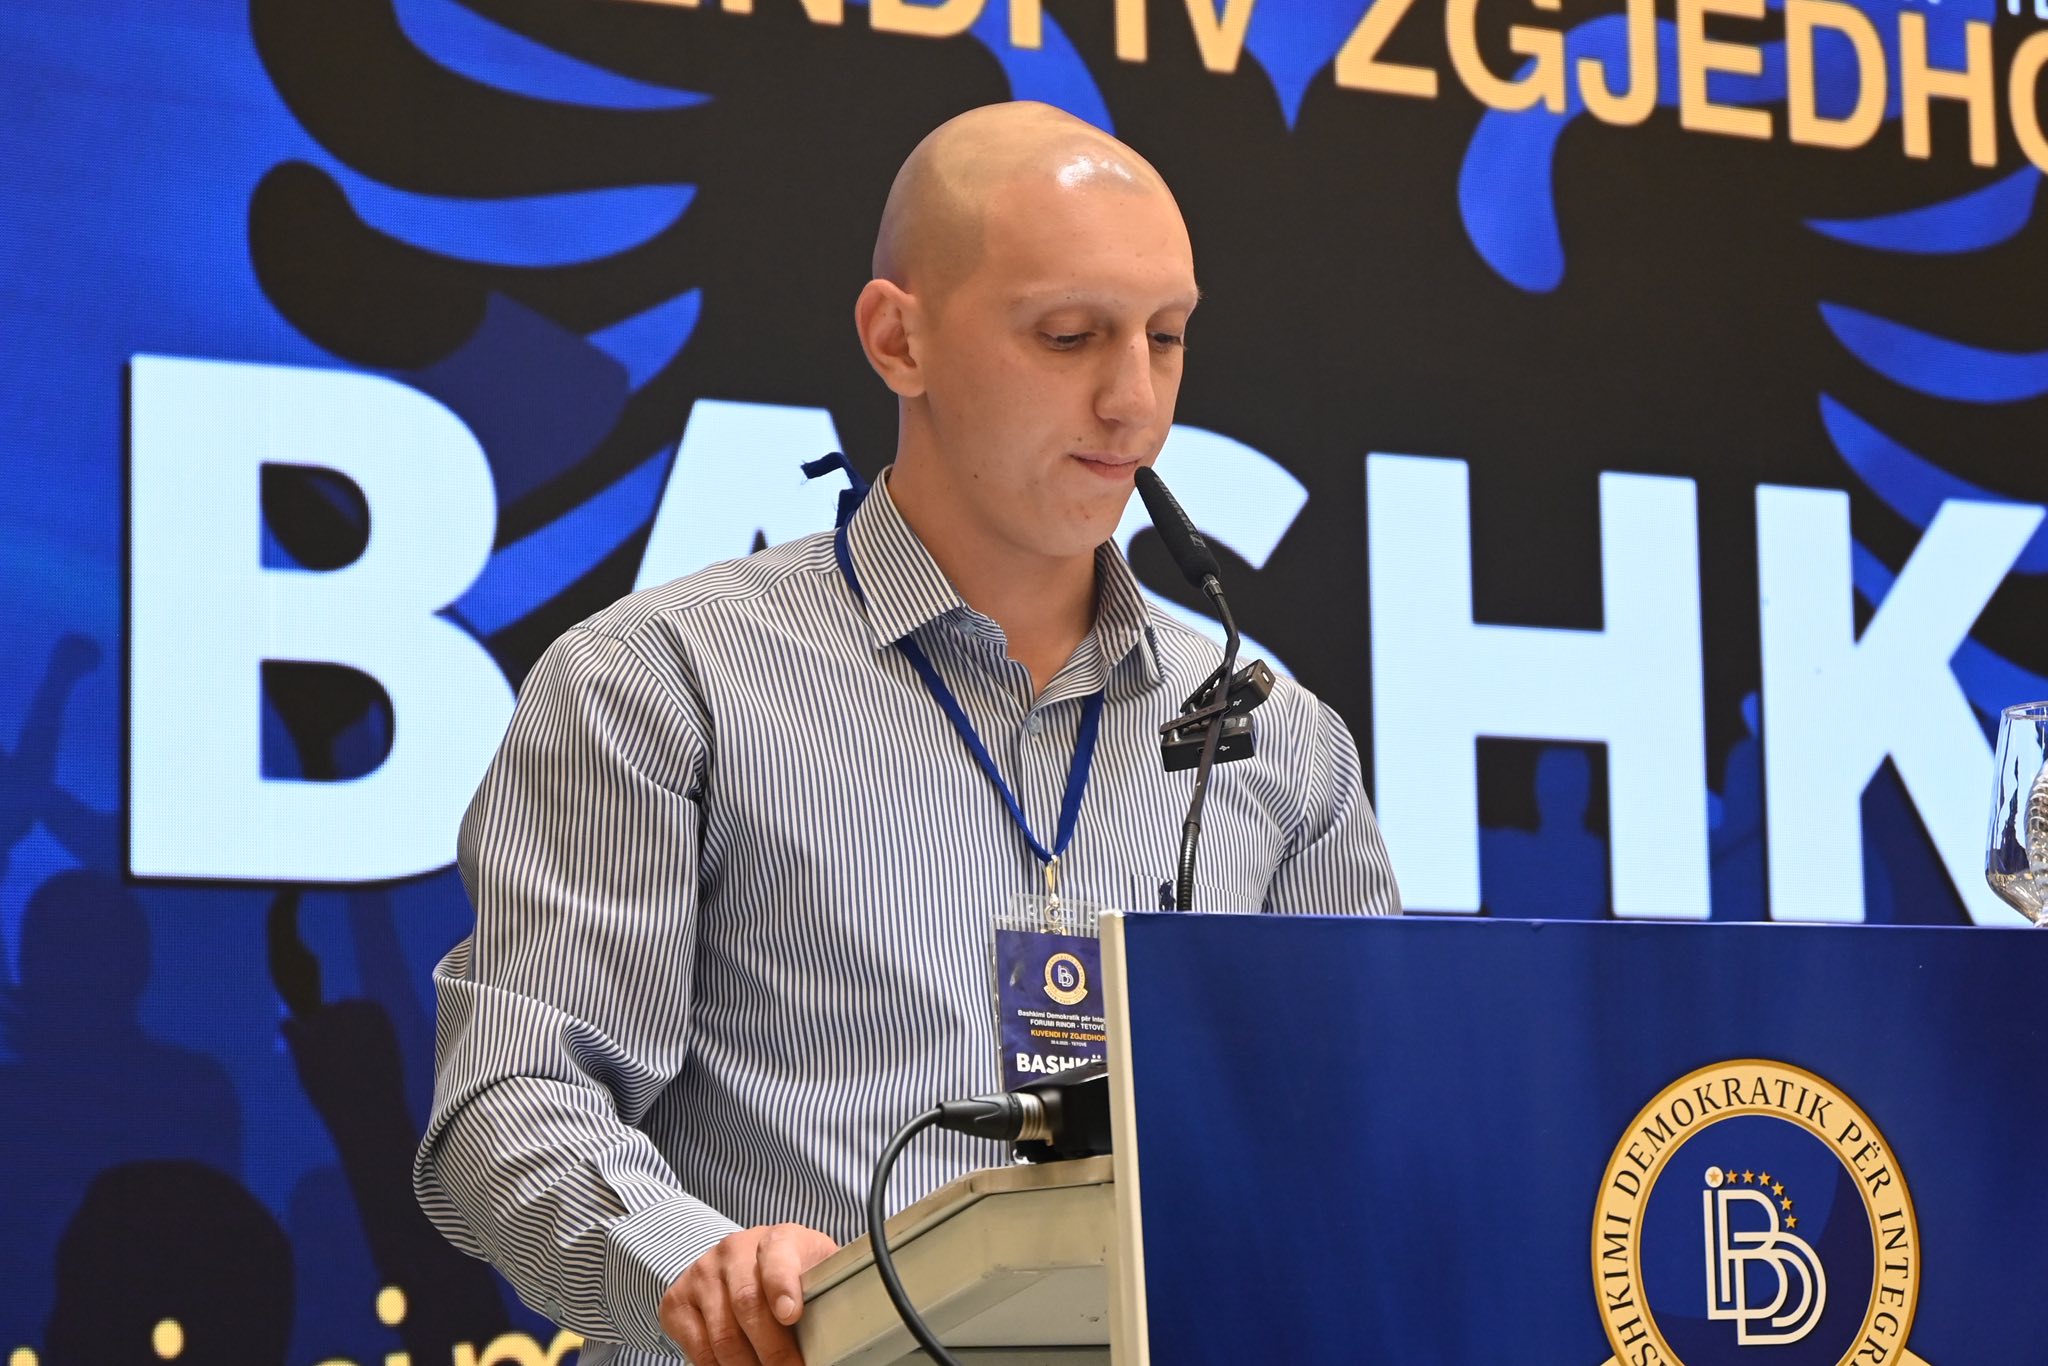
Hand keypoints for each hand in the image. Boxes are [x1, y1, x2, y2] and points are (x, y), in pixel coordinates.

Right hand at [661, 1223, 839, 1364]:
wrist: (739, 1258)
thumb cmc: (788, 1270)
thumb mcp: (813, 1268)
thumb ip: (826, 1287)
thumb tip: (853, 1325)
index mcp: (776, 1239)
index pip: (778, 1255)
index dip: (783, 1285)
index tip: (792, 1314)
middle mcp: (735, 1250)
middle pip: (748, 1304)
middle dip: (773, 1351)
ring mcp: (702, 1274)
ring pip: (723, 1335)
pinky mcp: (678, 1300)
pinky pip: (698, 1348)